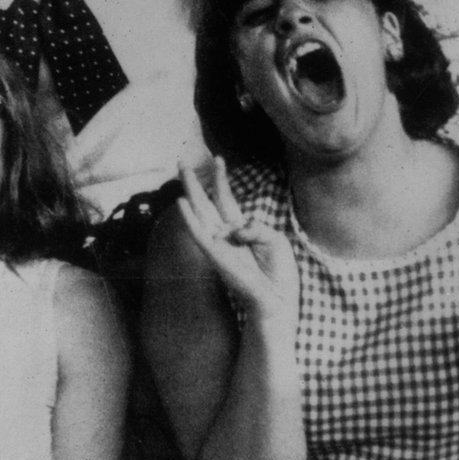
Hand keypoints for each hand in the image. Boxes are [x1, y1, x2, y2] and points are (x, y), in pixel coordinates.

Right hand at [178, 158, 299, 324]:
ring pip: (200, 212)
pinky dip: (189, 219)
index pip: (227, 200)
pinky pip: (199, 234)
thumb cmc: (278, 274)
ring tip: (180, 171)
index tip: (218, 159)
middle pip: (207, 202)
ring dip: (189, 191)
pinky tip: (180, 203)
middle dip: (196, 181)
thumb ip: (256, 227)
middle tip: (182, 161)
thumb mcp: (275, 240)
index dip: (222, 179)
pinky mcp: (215, 257)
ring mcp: (219, 245)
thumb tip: (235, 229)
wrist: (277, 301)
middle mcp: (227, 235)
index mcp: (242, 230)